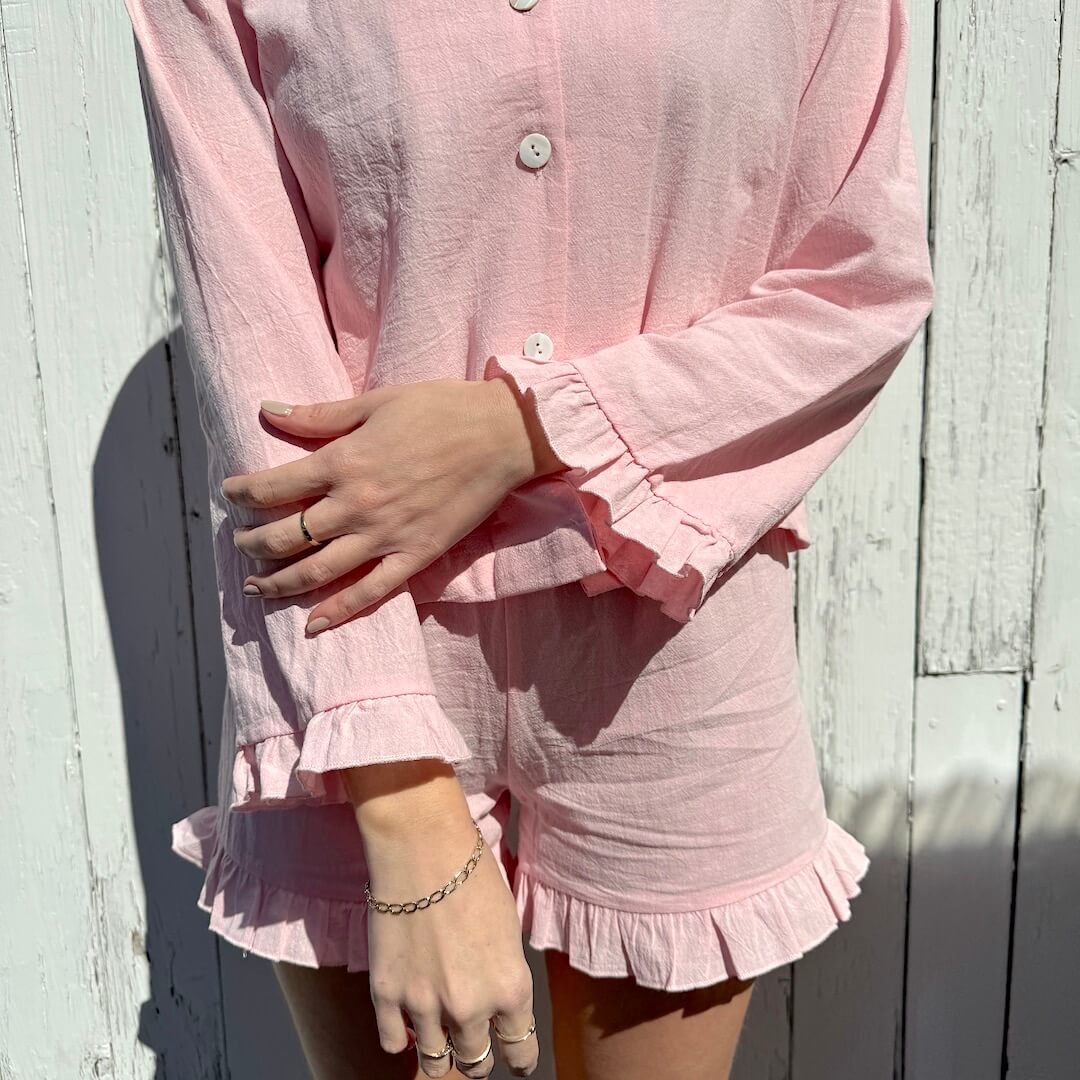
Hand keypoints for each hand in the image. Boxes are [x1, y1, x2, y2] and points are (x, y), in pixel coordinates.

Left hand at [222, 375, 564, 632]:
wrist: (502, 434)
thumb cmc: (441, 409)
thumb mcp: (375, 402)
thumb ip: (318, 415)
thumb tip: (265, 410)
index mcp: (343, 461)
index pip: (273, 487)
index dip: (242, 495)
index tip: (230, 496)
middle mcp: (356, 504)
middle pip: (286, 537)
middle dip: (253, 544)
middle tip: (241, 546)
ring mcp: (385, 536)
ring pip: (317, 572)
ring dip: (279, 584)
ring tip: (256, 589)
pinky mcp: (416, 556)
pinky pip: (371, 593)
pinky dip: (338, 613)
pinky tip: (312, 625)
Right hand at [344, 761, 539, 1077]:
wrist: (422, 845)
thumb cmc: (473, 874)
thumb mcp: (509, 927)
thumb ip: (505, 972)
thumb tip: (499, 999)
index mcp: (509, 987)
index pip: (521, 1051)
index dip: (520, 1058)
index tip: (517, 1059)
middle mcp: (470, 1006)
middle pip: (476, 1063)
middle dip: (478, 1056)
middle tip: (474, 1043)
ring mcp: (424, 1004)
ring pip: (435, 1062)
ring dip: (441, 1053)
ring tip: (441, 1039)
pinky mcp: (386, 993)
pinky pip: (393, 1043)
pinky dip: (402, 1037)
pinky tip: (408, 1023)